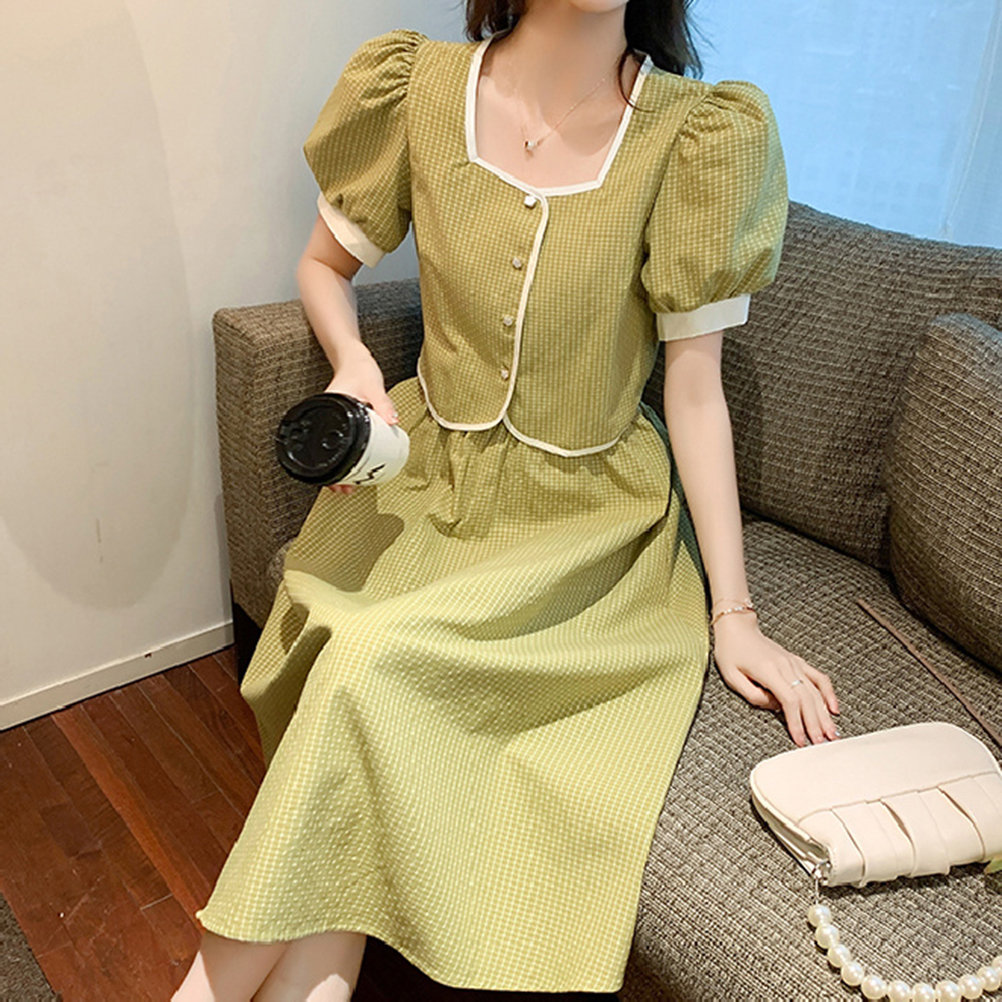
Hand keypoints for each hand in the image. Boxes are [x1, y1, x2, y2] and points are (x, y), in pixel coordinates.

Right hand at [322, 343, 397, 495]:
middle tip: (343, 490)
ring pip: (334, 450)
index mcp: (328, 411)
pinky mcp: (344, 423)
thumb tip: (393, 423)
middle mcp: (327, 420)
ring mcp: (334, 423)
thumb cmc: (360, 369)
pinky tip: (356, 467)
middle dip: (334, 474)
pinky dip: (348, 456)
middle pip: (325, 452)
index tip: (335, 482)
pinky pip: (343, 443)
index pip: (320, 443)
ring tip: (348, 485)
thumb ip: (383, 404)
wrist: (355, 358)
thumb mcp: (373, 387)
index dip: (328, 467)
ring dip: (340, 468)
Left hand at [711, 612, 839, 746]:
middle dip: (815, 723)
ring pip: (815, 691)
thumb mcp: (732, 677)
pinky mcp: (797, 662)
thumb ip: (753, 695)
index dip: (796, 722)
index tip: (799, 740)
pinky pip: (818, 677)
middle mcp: (786, 666)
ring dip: (824, 714)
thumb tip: (775, 707)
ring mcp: (794, 663)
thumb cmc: (731, 652)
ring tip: (832, 733)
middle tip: (821, 743)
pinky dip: (828, 693)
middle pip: (806, 698)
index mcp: (768, 671)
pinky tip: (834, 708)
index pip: (789, 700)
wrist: (738, 629)